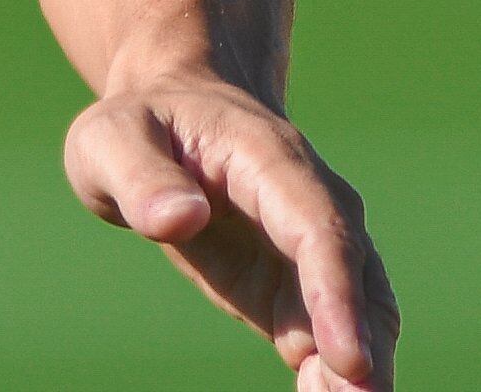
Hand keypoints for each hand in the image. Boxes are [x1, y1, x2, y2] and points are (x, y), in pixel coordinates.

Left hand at [65, 72, 396, 387]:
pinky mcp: (304, 296)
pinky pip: (332, 344)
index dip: (338, 295)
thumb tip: (181, 217)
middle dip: (368, 352)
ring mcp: (315, 255)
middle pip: (359, 282)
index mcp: (271, 160)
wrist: (175, 116)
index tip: (348, 359)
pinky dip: (335, 380)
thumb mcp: (112, 138)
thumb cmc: (142, 127)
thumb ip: (140, 175)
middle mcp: (312, 206)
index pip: (318, 228)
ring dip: (360, 375)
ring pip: (361, 320)